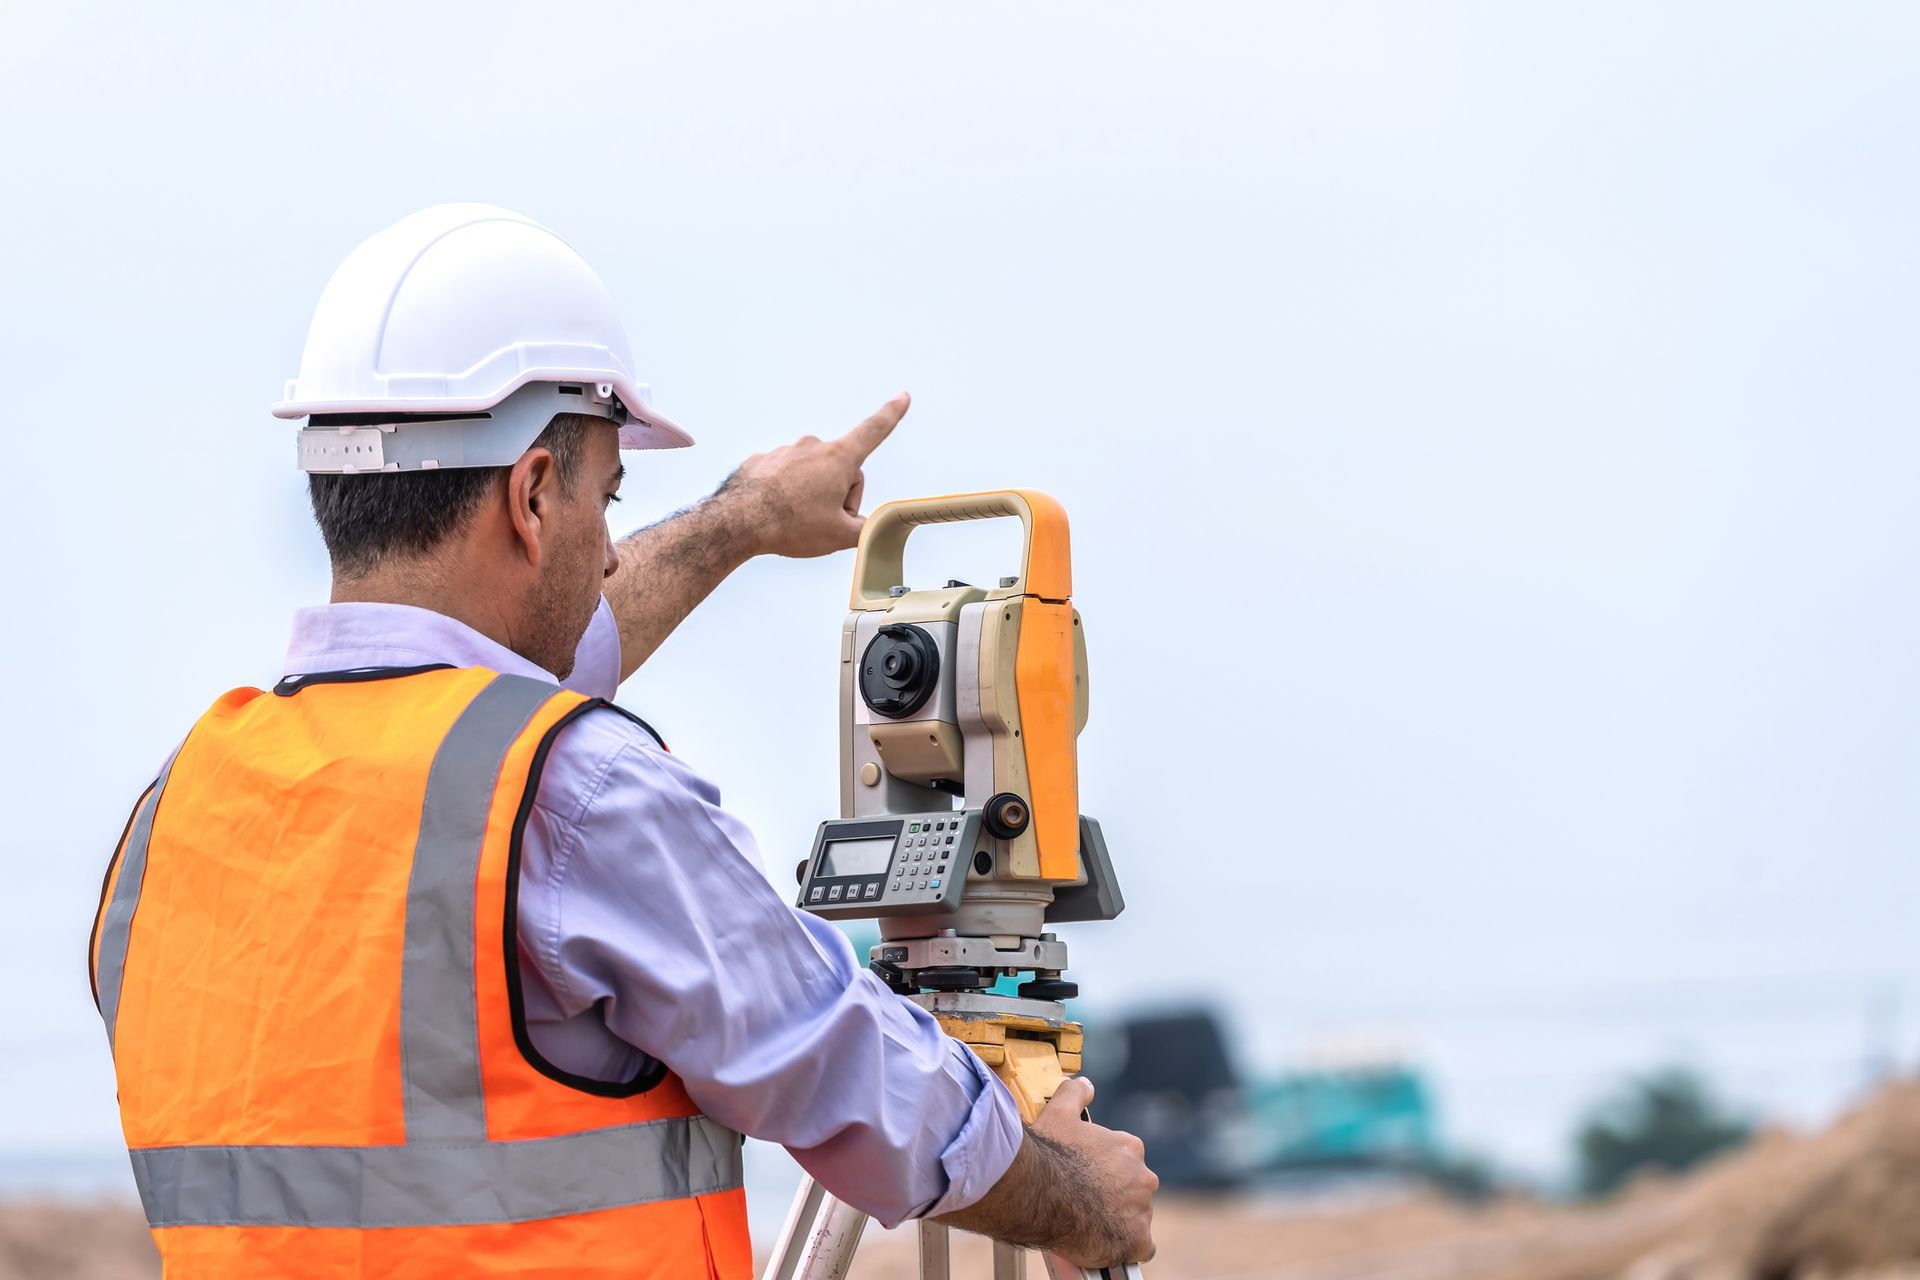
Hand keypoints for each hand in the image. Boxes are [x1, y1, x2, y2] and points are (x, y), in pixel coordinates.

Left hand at [716, 392, 909, 558]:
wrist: (738, 522)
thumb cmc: (789, 524)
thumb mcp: (839, 536)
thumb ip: (864, 530)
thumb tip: (867, 528)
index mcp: (837, 459)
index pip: (873, 431)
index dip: (892, 414)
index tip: (902, 397)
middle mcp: (812, 447)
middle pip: (841, 470)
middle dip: (839, 496)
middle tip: (824, 522)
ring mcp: (785, 451)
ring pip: (811, 475)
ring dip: (811, 495)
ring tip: (795, 518)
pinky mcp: (763, 460)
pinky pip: (784, 476)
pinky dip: (785, 492)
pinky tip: (776, 510)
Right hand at [1032, 1078, 1157, 1268]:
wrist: (1042, 1193)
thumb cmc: (1049, 1155)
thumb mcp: (1058, 1113)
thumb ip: (1074, 1094)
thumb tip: (1084, 1084)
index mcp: (1129, 1148)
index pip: (1125, 1161)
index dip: (1104, 1171)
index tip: (1086, 1177)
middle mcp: (1143, 1177)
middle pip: (1133, 1190)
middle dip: (1115, 1196)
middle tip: (1085, 1202)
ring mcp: (1142, 1210)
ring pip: (1135, 1218)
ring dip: (1118, 1221)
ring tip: (1089, 1224)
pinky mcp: (1137, 1240)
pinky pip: (1140, 1248)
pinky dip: (1126, 1247)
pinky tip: (1106, 1244)